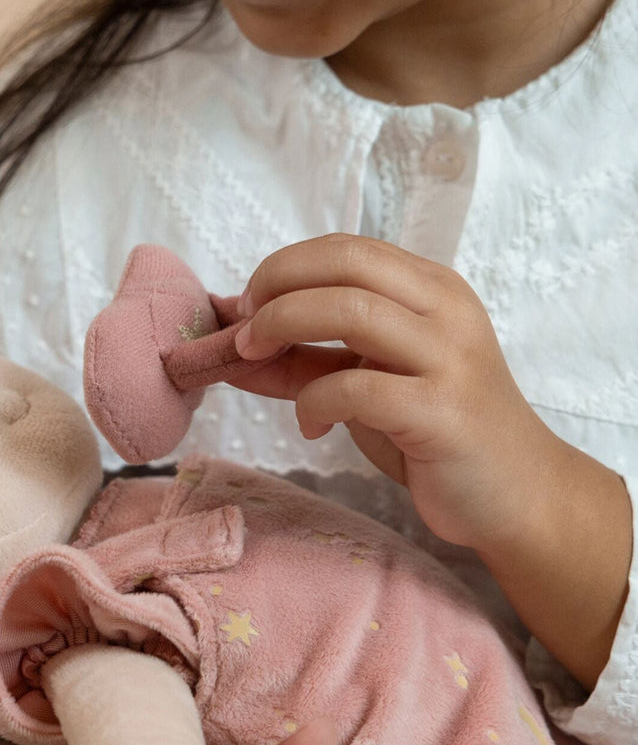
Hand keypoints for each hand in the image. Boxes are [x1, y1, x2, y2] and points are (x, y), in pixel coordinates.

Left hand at [230, 233, 631, 690]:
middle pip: (345, 262)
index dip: (283, 266)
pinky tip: (310, 425)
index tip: (245, 304)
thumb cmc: (432, 431)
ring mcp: (449, 358)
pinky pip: (359, 387)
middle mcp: (445, 310)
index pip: (346, 248)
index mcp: (430, 289)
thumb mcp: (364, 382)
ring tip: (256, 360)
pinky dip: (314, 400)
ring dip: (283, 326)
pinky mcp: (443, 412)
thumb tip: (226, 343)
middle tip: (243, 329)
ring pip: (351, 309)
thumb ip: (303, 359)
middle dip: (275, 286)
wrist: (517, 495)